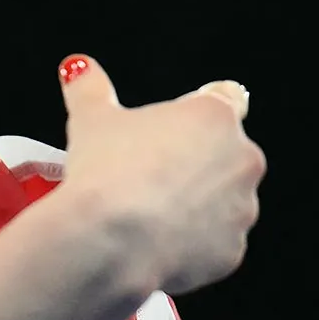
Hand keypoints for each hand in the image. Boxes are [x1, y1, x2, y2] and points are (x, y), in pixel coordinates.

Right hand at [57, 55, 263, 297]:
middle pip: (225, 155)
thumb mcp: (90, 119)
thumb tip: (77, 67)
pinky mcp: (231, 252)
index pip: (227, 98)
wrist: (110, 241)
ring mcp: (241, 209)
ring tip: (149, 215)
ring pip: (223, 203)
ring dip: (197, 206)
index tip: (177, 128)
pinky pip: (214, 245)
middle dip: (196, 164)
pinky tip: (156, 243)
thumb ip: (89, 88)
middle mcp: (241, 159)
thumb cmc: (106, 171)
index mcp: (214, 116)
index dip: (199, 113)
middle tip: (150, 176)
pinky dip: (192, 245)